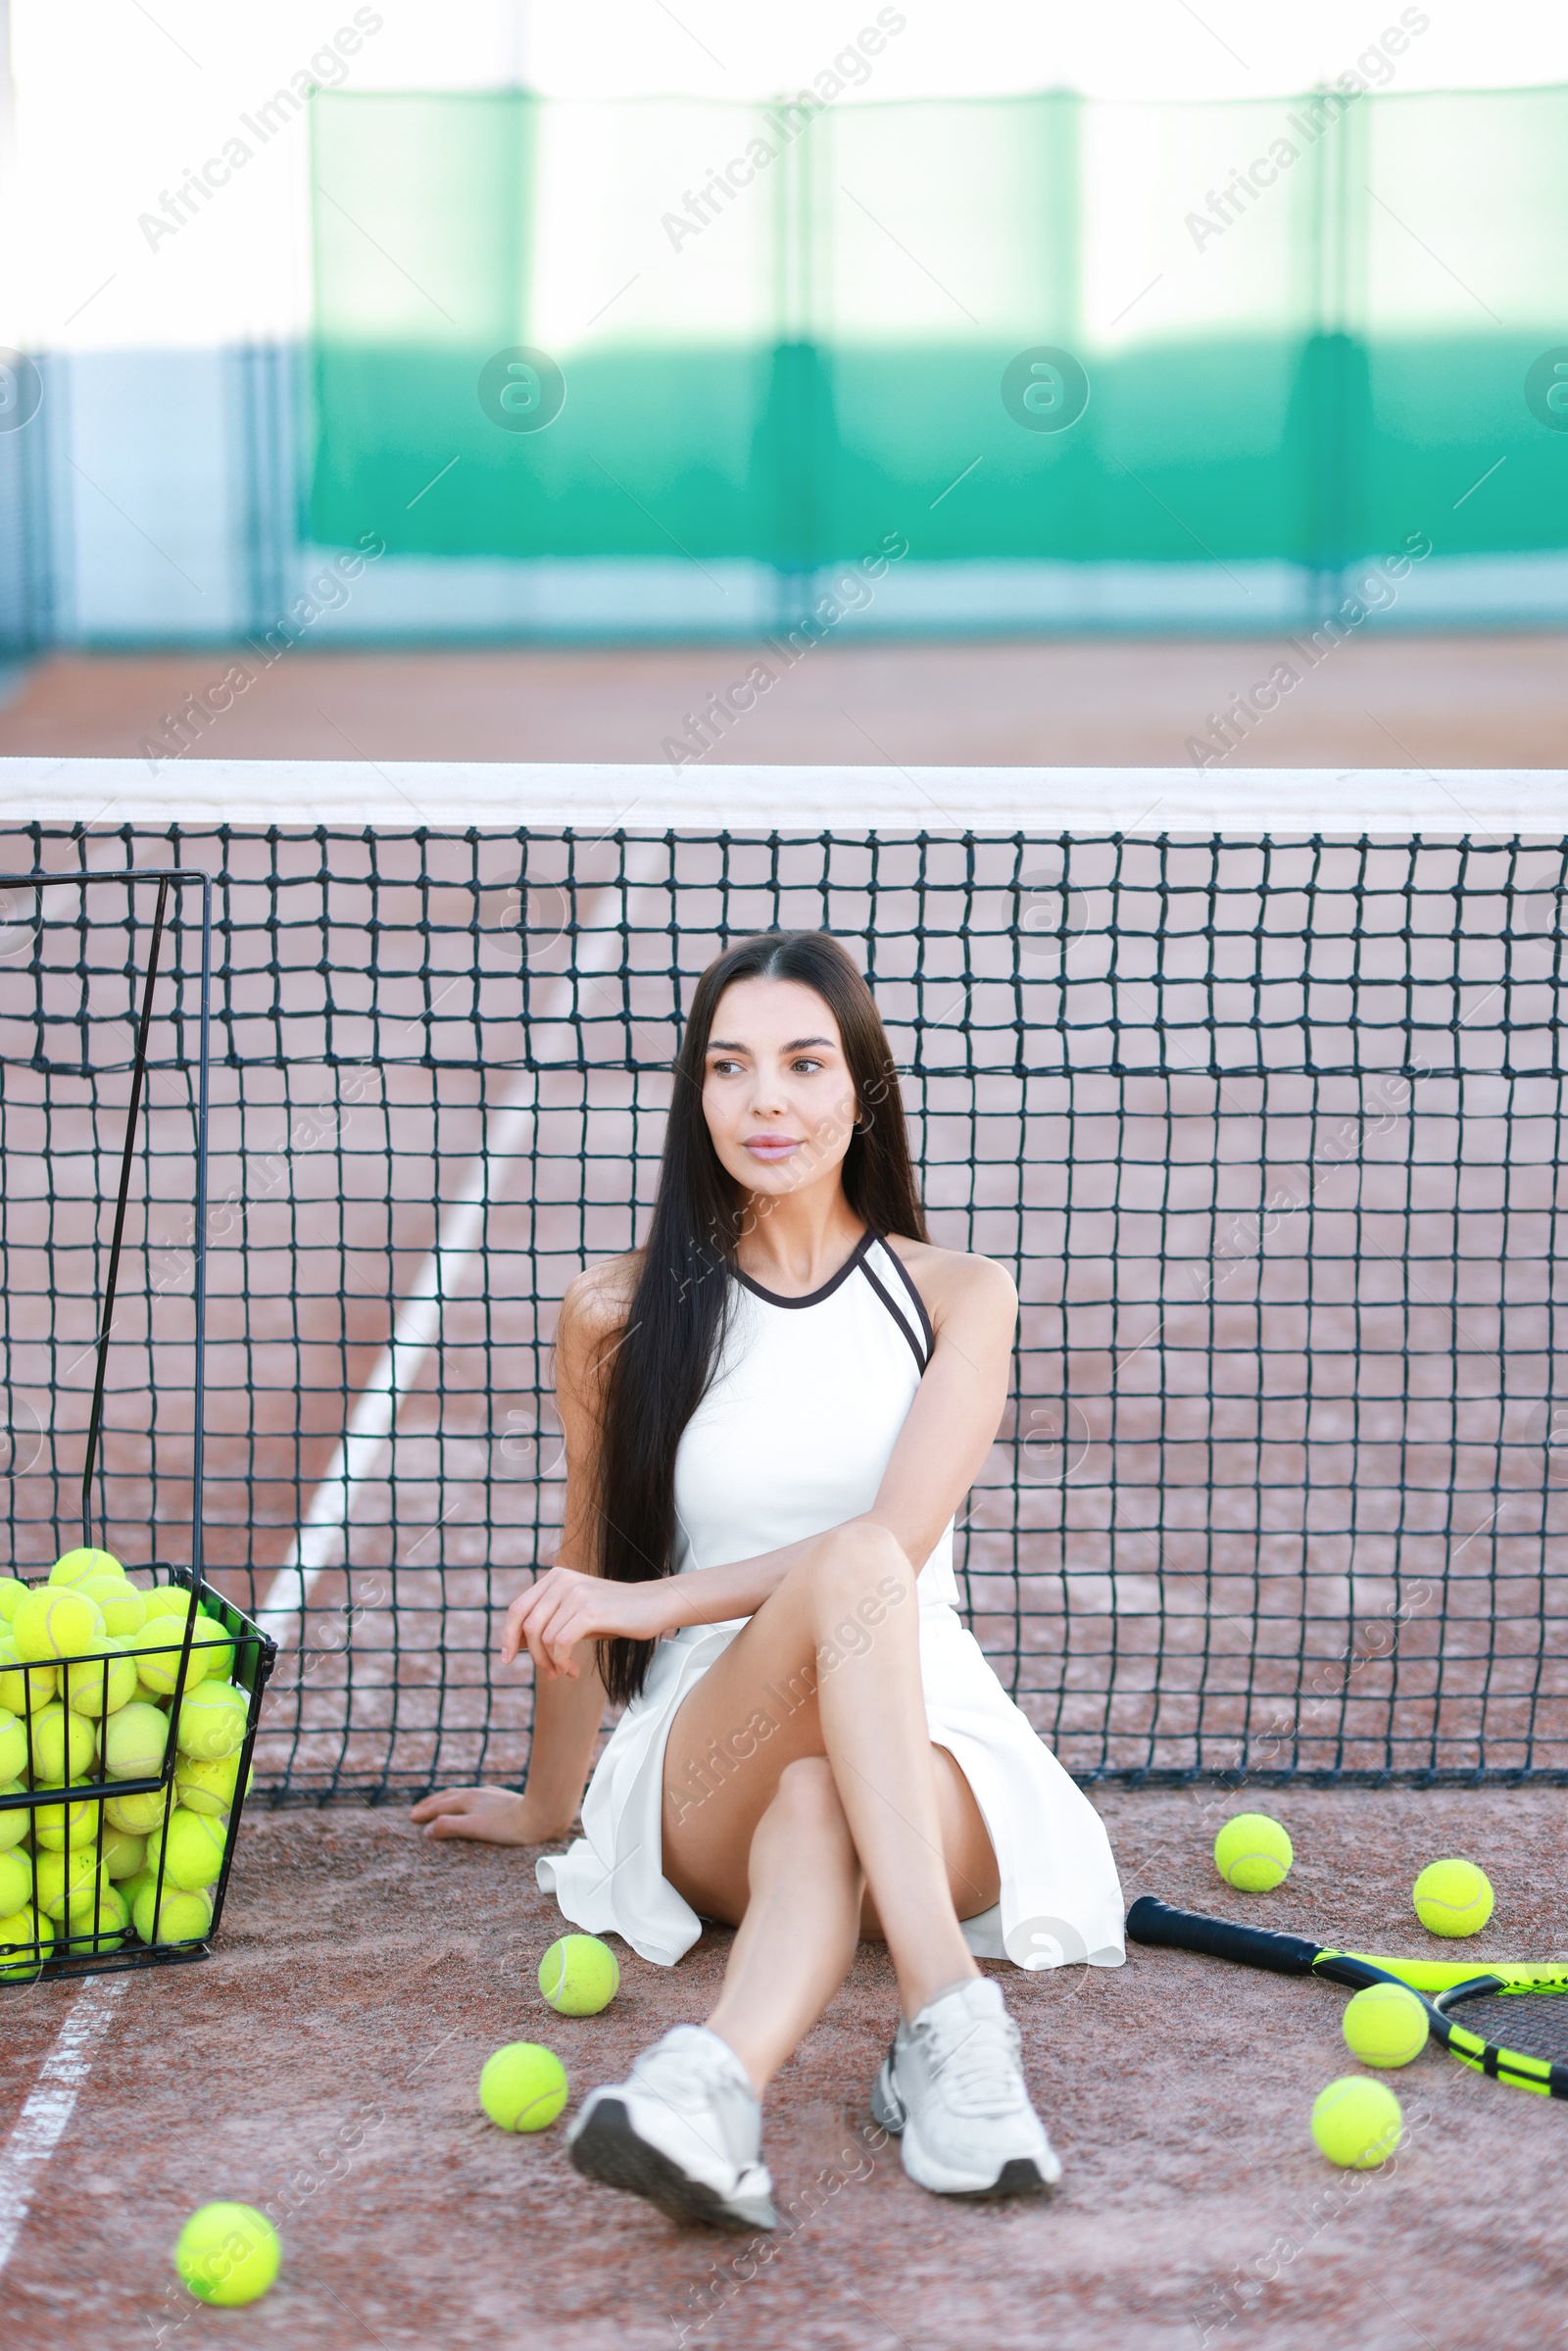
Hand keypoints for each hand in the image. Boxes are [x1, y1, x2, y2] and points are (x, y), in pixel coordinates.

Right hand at [410, 1785, 571, 1844]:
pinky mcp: (502, 1798)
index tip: (411, 1818)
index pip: (440, 1805)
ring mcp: (490, 1794)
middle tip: (417, 1811)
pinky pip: (475, 1797)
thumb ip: (451, 1827)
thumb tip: (427, 1830)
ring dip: (446, 1800)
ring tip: (439, 1805)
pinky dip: (462, 1800)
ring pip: (462, 1794)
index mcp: (468, 1799)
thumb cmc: (509, 1826)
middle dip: (432, 1803)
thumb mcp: (475, 1828)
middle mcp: (477, 1793)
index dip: (425, 1812)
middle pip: (449, 1796)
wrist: (541, 1814)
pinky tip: (471, 1804)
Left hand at [503, 1566, 665, 1680]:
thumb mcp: (575, 1614)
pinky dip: (561, 1662)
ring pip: (543, 1638)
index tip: (506, 1659)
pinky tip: (572, 1670)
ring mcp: (576, 1594)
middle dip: (533, 1655)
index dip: (507, 1635)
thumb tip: (513, 1643)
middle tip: (549, 1673)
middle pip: (527, 1625)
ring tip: (566, 1671)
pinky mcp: (589, 1610)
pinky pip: (560, 1643)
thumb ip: (547, 1621)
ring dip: (551, 1663)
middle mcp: (562, 1581)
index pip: (517, 1608)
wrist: (653, 1606)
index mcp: (555, 1578)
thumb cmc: (613, 1614)